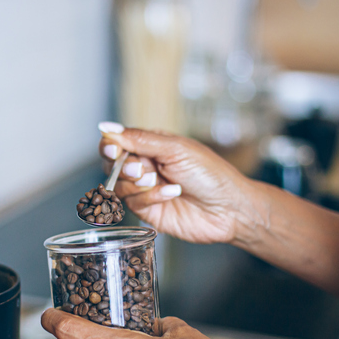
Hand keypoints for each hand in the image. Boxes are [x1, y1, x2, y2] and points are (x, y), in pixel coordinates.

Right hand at [98, 123, 259, 244]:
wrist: (229, 208)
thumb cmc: (211, 174)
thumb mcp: (175, 149)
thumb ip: (140, 139)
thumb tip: (108, 127)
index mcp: (151, 145)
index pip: (116, 142)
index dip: (110, 146)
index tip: (113, 150)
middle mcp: (146, 167)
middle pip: (113, 165)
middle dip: (124, 167)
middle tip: (141, 169)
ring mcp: (145, 190)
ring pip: (119, 186)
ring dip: (138, 184)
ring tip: (159, 181)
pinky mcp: (148, 211)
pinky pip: (133, 204)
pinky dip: (150, 197)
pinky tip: (171, 194)